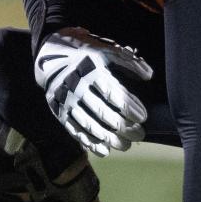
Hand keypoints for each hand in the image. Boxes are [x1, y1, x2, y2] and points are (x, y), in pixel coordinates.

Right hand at [34, 28, 151, 156]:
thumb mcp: (107, 50)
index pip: (113, 93)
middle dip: (123, 127)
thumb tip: (149, 76)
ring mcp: (67, 101)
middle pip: (102, 112)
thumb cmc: (87, 53)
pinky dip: (90, 143)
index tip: (143, 117)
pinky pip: (75, 131)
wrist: (51, 56)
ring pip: (89, 125)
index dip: (129, 107)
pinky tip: (105, 151)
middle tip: (139, 135)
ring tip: (126, 145)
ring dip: (109, 138)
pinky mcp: (59, 112)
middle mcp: (77, 87)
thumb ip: (129, 61)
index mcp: (91, 71)